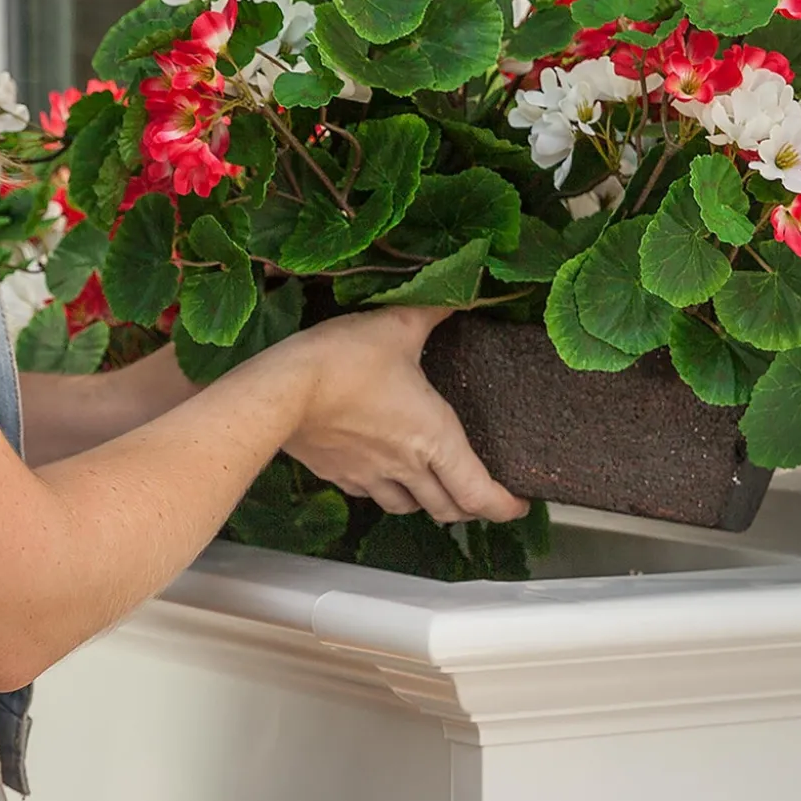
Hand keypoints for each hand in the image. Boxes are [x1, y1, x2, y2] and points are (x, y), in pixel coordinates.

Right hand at [280, 307, 528, 524]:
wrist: (282, 391)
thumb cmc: (346, 360)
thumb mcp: (398, 325)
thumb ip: (433, 310)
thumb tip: (459, 291)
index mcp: (435, 438)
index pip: (479, 493)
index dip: (504, 507)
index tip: (518, 504)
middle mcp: (407, 467)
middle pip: (446, 509)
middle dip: (467, 509)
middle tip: (477, 497)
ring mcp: (369, 475)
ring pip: (407, 508)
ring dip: (425, 503)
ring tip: (430, 487)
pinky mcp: (337, 474)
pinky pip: (368, 494)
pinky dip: (383, 490)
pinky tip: (380, 471)